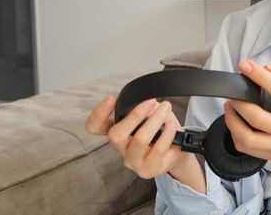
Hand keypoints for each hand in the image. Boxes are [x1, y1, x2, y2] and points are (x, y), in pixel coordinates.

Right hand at [84, 96, 204, 191]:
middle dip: (134, 115)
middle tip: (150, 102)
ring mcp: (133, 161)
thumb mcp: (148, 114)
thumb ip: (143, 108)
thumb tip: (148, 103)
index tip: (111, 99)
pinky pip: (157, 150)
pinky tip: (171, 125)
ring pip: (139, 141)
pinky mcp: (148, 169)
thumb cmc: (159, 130)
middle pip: (115, 135)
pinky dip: (166, 134)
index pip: (94, 127)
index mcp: (115, 132)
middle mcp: (120, 148)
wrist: (176, 151)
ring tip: (165, 109)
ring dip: (155, 120)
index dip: (98, 114)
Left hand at [226, 60, 270, 201]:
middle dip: (239, 101)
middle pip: (258, 117)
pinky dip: (237, 136)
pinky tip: (237, 125)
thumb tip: (269, 71)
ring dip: (232, 122)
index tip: (245, 66)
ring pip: (248, 139)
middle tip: (234, 92)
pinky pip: (249, 150)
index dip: (259, 76)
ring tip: (230, 108)